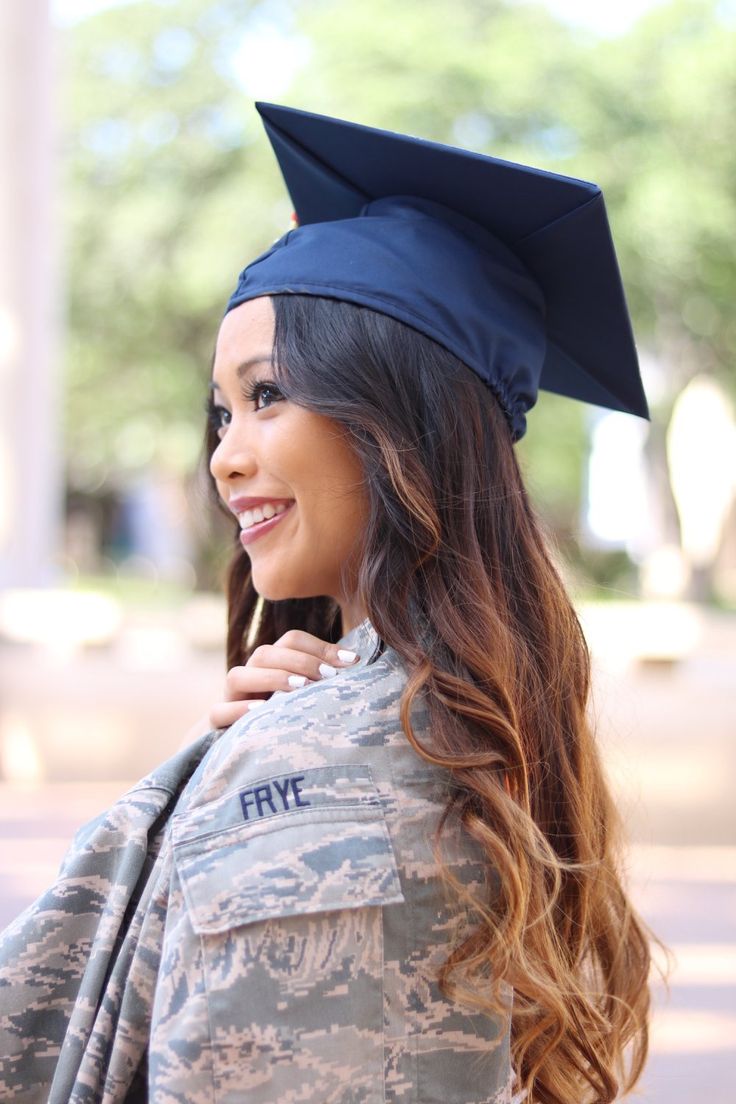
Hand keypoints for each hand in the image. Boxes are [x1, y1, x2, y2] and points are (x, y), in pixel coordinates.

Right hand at [208, 629, 360, 728]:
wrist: (245, 753)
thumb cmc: (287, 722)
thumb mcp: (308, 700)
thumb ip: (327, 681)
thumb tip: (362, 665)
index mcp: (274, 665)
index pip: (291, 640)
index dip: (320, 646)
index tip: (352, 662)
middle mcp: (251, 676)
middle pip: (265, 653)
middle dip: (300, 661)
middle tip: (328, 677)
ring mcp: (231, 698)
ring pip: (238, 676)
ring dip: (271, 678)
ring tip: (301, 688)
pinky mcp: (217, 723)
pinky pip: (219, 711)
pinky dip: (238, 710)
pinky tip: (261, 713)